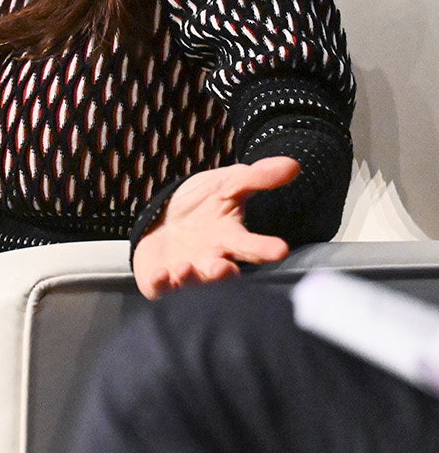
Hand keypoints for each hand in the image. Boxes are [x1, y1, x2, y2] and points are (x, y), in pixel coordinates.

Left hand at [132, 156, 299, 298]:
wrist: (163, 216)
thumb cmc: (202, 203)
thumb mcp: (227, 184)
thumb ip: (256, 177)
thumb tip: (292, 164)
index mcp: (231, 239)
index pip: (253, 246)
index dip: (266, 248)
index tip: (280, 249)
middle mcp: (212, 261)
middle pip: (224, 273)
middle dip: (224, 274)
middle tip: (223, 268)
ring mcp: (188, 272)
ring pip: (194, 284)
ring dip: (191, 279)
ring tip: (187, 268)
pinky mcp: (162, 280)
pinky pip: (162, 288)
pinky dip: (161, 284)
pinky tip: (160, 274)